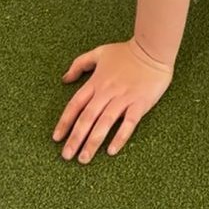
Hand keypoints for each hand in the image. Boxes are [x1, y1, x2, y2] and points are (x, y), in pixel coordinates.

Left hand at [53, 39, 172, 163]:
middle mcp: (107, 92)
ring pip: (105, 123)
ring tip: (84, 159)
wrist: (152, 49)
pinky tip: (111, 151)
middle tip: (67, 156)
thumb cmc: (126, 52)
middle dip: (75, 138)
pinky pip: (128, 123)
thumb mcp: (100, 52)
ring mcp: (124, 98)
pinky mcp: (139, 103)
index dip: (65, 122)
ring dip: (93, 142)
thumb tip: (65, 78)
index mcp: (96, 81)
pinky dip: (119, 137)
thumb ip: (80, 64)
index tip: (56, 138)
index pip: (76, 104)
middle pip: (88, 117)